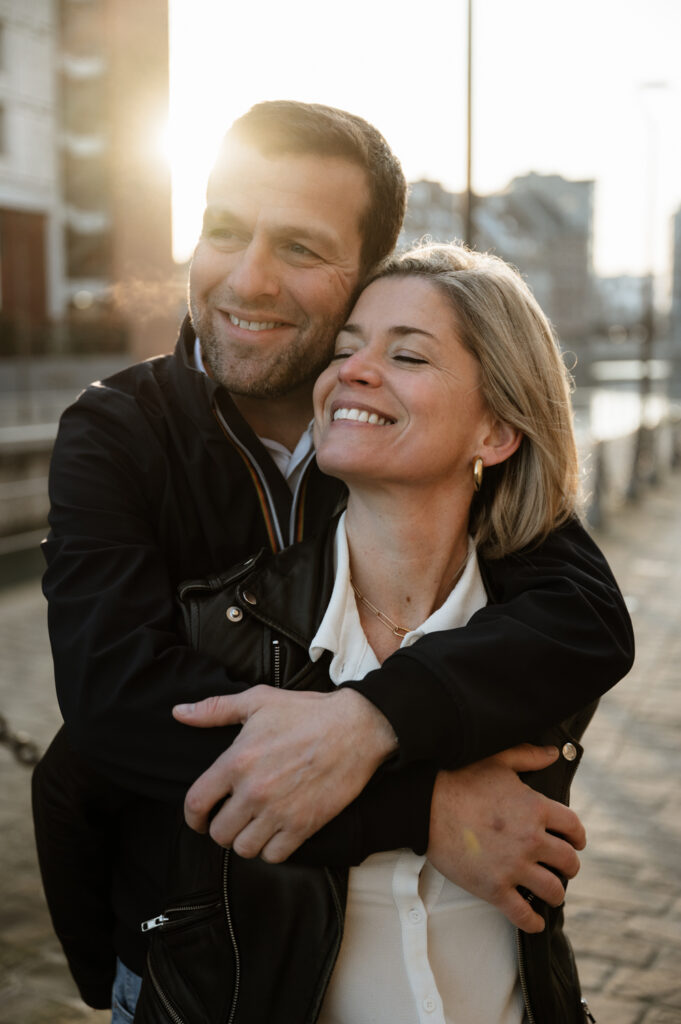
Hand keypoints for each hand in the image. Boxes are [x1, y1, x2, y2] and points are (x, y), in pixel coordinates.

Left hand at [173, 685, 397, 862]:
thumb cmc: (307, 712)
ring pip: (244, 849)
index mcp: (237, 761)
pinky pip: (274, 856)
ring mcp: (279, 811)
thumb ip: (215, 709)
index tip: (199, 818)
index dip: (192, 817)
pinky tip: (277, 832)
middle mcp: (253, 791)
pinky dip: (272, 849)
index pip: (196, 804)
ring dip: (246, 840)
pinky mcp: (304, 825)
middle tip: (233, 818)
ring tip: (255, 826)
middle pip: (219, 833)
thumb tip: (179, 712)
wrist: (356, 727)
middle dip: (222, 828)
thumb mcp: (258, 701)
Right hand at [427, 744, 585, 933]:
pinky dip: (533, 921)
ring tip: (550, 892)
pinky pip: (524, 914)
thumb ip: (529, 756)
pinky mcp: (494, 888)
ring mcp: (513, 867)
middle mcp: (531, 840)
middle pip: (569, 862)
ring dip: (556, 893)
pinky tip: (534, 919)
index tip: (576, 842)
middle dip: (569, 866)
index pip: (574, 828)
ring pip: (553, 891)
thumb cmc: (459, 779)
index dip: (578, 837)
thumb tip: (553, 753)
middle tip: (563, 868)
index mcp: (536, 808)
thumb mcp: (498, 760)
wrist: (425, 804)